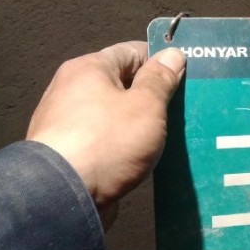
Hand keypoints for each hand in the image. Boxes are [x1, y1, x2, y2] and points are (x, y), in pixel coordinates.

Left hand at [27, 41, 185, 229]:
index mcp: (89, 69)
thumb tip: (172, 54)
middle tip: (184, 109)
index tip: (187, 78)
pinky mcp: (70, 152)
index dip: (162, 62)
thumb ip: (161, 79)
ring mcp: (67, 122)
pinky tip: (144, 156)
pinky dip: (125, 144)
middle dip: (153, 96)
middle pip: (122, 83)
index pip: (133, 51)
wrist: (63, 198)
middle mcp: (72, 89)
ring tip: (170, 136)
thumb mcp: (146, 106)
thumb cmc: (108, 142)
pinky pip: (106, 139)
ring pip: (115, 114)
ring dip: (140, 123)